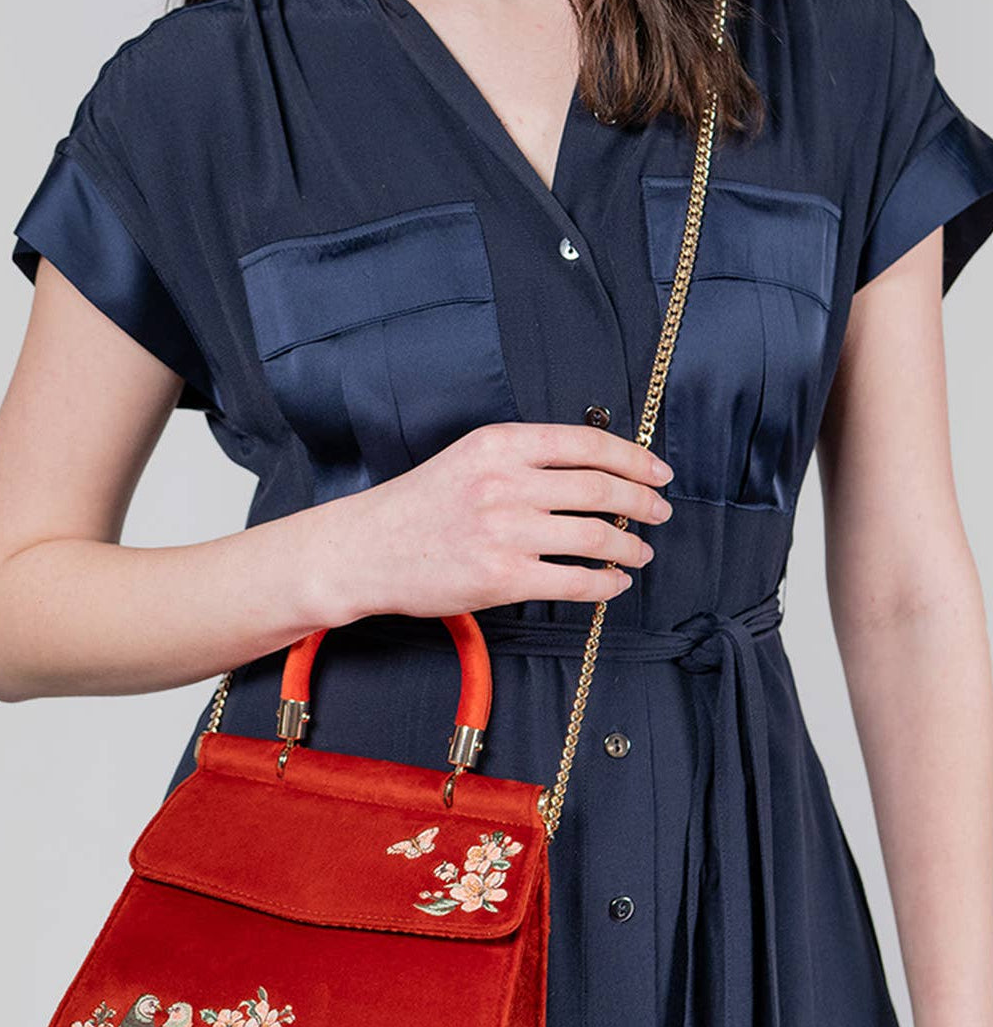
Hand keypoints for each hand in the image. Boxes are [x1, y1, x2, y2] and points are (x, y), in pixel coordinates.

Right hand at [319, 420, 673, 622]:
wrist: (366, 550)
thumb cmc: (418, 505)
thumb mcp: (470, 457)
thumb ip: (525, 457)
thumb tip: (594, 470)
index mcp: (500, 443)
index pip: (587, 443)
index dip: (635, 458)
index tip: (658, 472)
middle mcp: (505, 483)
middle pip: (600, 488)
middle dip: (642, 502)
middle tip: (660, 511)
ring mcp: (505, 532)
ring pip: (595, 536)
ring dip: (630, 545)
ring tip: (641, 550)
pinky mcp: (502, 578)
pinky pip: (575, 581)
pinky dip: (606, 583)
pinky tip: (615, 582)